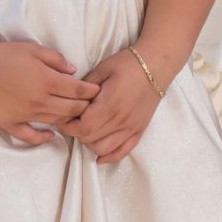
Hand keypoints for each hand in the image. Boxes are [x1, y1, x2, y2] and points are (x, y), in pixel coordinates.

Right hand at [0, 40, 99, 145]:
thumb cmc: (4, 56)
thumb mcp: (34, 50)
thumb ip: (57, 60)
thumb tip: (74, 71)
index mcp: (48, 81)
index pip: (79, 91)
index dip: (92, 92)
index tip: (99, 92)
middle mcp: (40, 101)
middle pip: (72, 109)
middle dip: (86, 107)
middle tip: (93, 106)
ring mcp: (25, 115)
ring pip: (55, 122)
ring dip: (69, 120)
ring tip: (78, 118)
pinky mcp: (9, 124)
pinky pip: (29, 136)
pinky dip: (42, 138)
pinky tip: (50, 136)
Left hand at [68, 47, 163, 164]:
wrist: (157, 64)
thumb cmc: (128, 64)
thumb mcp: (102, 70)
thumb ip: (84, 88)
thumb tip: (69, 102)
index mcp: (110, 104)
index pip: (82, 127)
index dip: (68, 126)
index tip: (64, 118)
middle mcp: (121, 120)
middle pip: (90, 139)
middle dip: (77, 132)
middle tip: (74, 121)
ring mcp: (131, 127)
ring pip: (103, 149)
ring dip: (90, 143)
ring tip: (88, 130)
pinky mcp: (140, 130)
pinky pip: (123, 151)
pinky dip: (110, 157)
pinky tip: (100, 156)